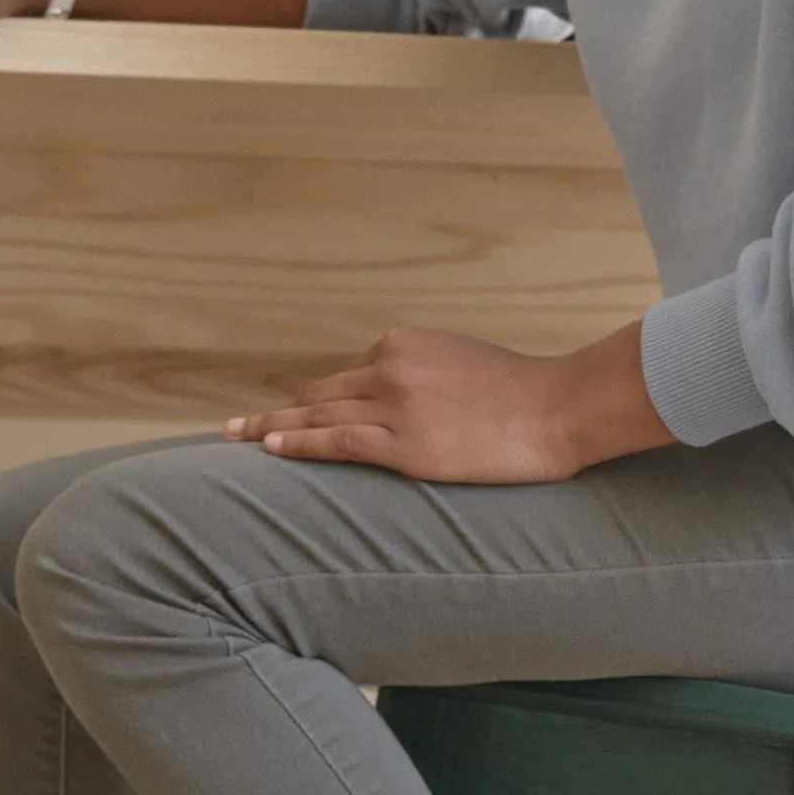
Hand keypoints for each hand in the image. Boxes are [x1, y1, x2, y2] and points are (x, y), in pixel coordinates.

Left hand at [225, 325, 674, 484]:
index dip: (320, 402)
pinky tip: (269, 450)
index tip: (293, 415)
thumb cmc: (524, 392)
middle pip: (319, 394)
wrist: (559, 408)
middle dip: (280, 412)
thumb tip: (407, 399)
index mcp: (403, 344)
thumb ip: (424, 374)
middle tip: (236, 426)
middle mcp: (390, 368)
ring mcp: (394, 406)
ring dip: (271, 428)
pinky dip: (297, 445)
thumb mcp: (462, 363)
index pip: (348, 376)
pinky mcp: (403, 445)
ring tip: (234, 438)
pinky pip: (336, 443)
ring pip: (317, 417)